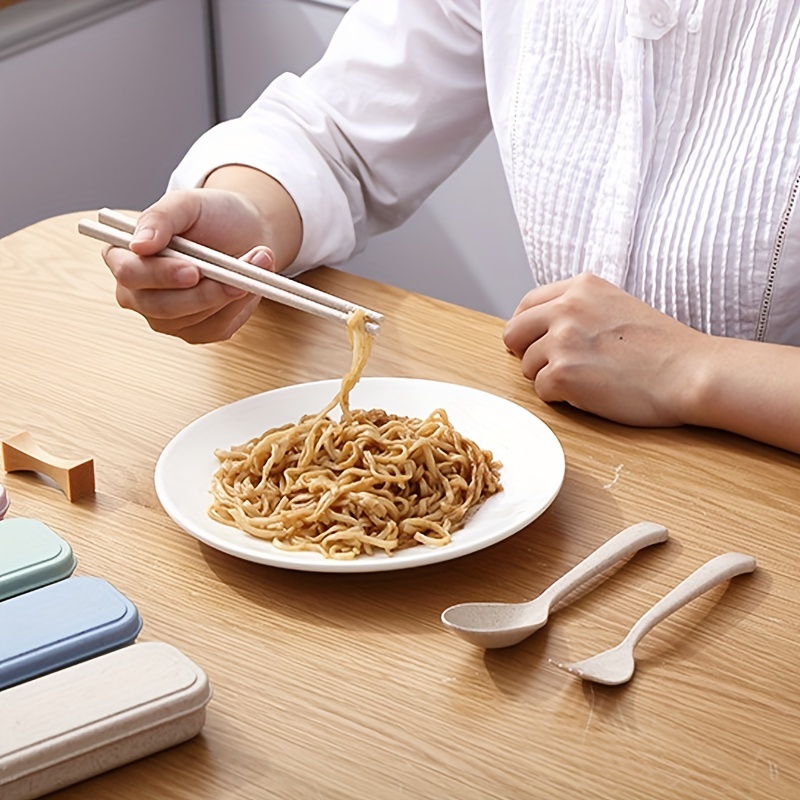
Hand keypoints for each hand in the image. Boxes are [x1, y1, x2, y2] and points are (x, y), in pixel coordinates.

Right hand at [103, 188, 275, 343]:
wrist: (246, 232)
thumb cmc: (211, 216)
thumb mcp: (187, 203)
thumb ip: (159, 218)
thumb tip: (138, 244)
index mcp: (125, 257)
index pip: (129, 274)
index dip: (160, 275)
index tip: (193, 269)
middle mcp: (138, 293)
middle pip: (161, 307)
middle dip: (203, 293)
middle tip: (236, 276)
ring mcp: (166, 317)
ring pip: (192, 321)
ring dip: (228, 295)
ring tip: (256, 263)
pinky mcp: (196, 331)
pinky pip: (216, 328)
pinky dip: (239, 307)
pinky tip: (250, 284)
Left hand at [502, 272, 710, 426]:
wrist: (692, 373)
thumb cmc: (663, 347)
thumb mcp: (616, 306)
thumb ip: (578, 309)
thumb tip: (538, 327)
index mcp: (580, 286)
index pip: (526, 305)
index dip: (527, 329)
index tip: (535, 343)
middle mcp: (566, 307)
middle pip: (513, 333)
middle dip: (527, 352)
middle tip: (554, 367)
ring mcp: (562, 340)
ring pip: (526, 365)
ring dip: (549, 377)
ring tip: (588, 379)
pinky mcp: (562, 374)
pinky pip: (541, 391)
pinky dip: (561, 398)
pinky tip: (591, 393)